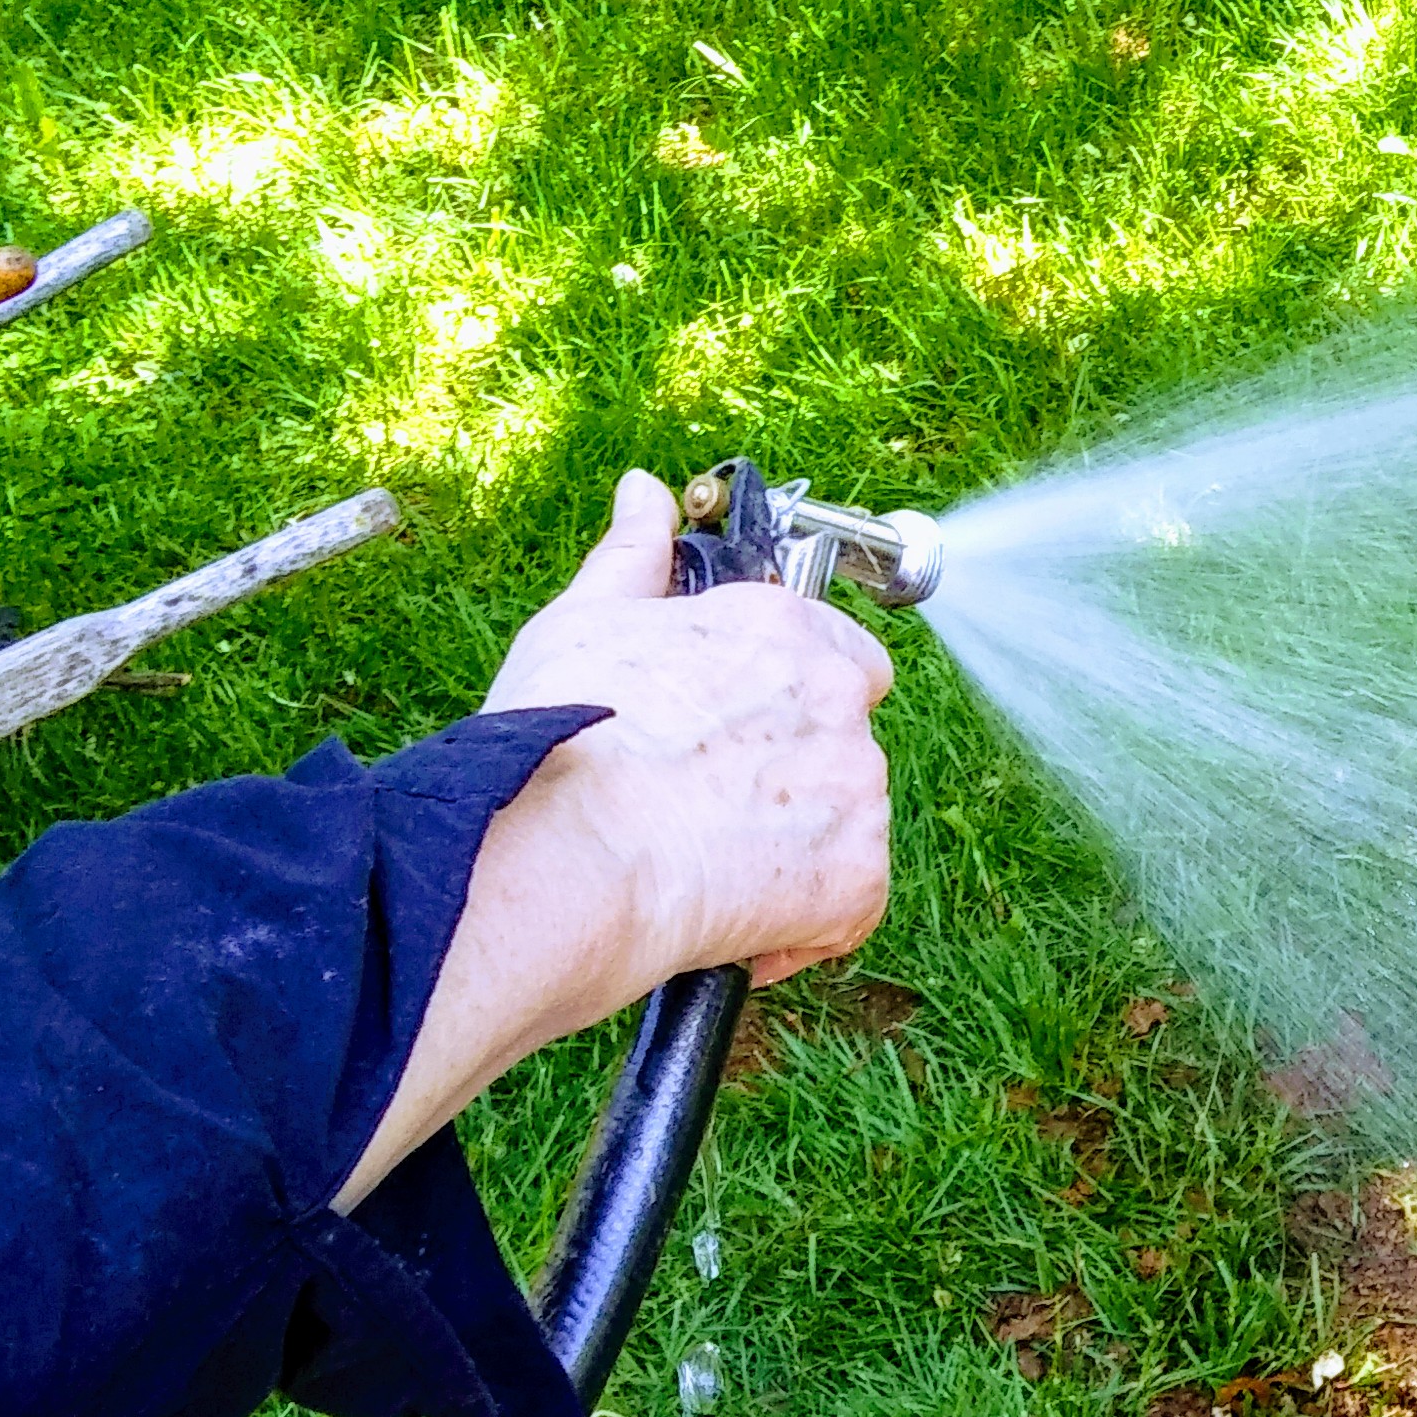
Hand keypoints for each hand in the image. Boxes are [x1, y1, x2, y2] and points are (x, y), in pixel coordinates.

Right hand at [336, 470, 893, 1210]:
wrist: (562, 858)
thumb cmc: (558, 741)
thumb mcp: (585, 622)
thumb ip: (633, 554)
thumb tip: (642, 492)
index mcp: (783, 629)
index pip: (835, 655)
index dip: (787, 700)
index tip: (735, 734)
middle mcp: (838, 700)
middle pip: (844, 740)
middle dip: (795, 773)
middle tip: (704, 804)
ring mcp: (858, 792)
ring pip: (846, 822)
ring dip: (792, 847)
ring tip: (697, 861)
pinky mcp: (859, 881)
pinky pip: (844, 907)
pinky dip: (795, 923)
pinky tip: (723, 919)